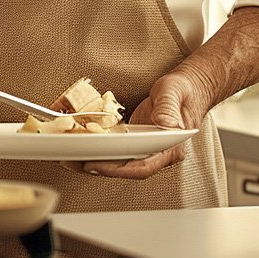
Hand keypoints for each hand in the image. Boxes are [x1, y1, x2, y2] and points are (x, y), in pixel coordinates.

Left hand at [61, 69, 210, 179]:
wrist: (188, 88)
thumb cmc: (184, 90)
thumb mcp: (174, 93)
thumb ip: (167, 108)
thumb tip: (162, 123)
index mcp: (171, 148)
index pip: (142, 167)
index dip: (117, 169)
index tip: (95, 165)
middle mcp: (158, 154)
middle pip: (125, 168)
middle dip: (98, 167)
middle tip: (73, 162)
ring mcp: (147, 149)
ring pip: (119, 161)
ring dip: (95, 160)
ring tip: (70, 157)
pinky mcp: (137, 140)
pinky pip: (117, 149)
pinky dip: (99, 149)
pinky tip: (82, 145)